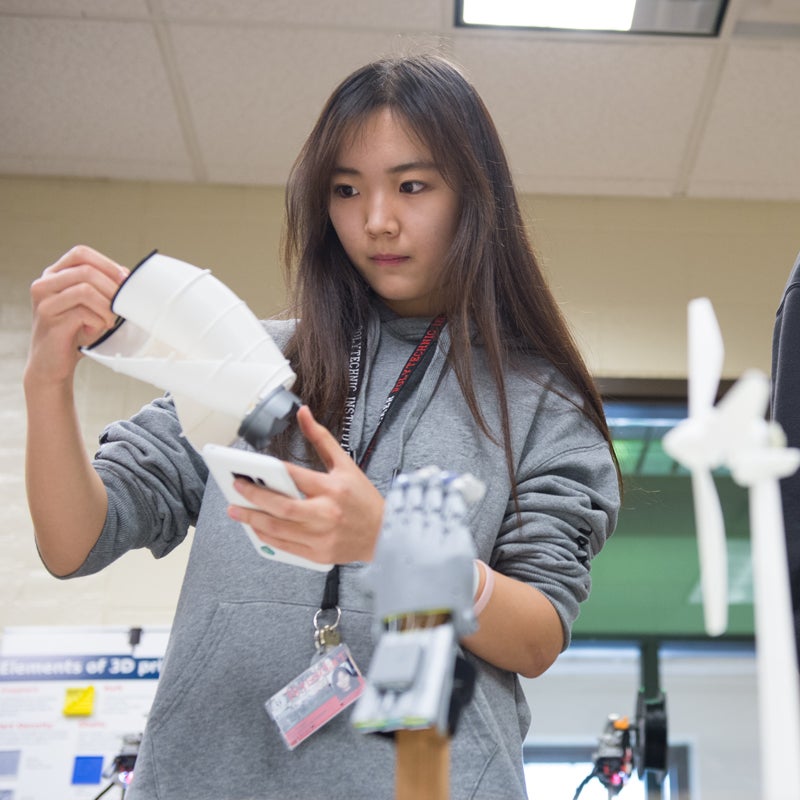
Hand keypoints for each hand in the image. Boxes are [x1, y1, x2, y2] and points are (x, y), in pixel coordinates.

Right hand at [25, 245, 128, 386]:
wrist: (53, 363)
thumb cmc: (76, 331)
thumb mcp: (91, 305)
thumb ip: (103, 287)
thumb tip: (128, 276)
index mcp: (54, 274)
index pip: (81, 254)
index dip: (107, 264)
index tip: (125, 281)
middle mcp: (44, 283)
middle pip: (86, 271)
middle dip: (112, 289)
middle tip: (121, 308)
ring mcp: (44, 301)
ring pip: (85, 290)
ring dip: (106, 308)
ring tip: (108, 322)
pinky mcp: (49, 319)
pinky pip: (83, 313)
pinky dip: (97, 322)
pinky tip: (94, 332)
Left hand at [228, 406, 385, 564]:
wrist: (384, 534)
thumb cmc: (363, 498)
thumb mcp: (345, 464)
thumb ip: (321, 438)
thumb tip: (303, 413)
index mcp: (334, 489)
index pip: (297, 477)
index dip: (271, 472)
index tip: (250, 468)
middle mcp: (327, 514)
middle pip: (283, 508)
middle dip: (254, 498)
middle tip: (236, 488)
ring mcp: (322, 537)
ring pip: (279, 530)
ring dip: (253, 519)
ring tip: (236, 510)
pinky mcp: (318, 554)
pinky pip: (285, 547)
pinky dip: (266, 537)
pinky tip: (255, 527)